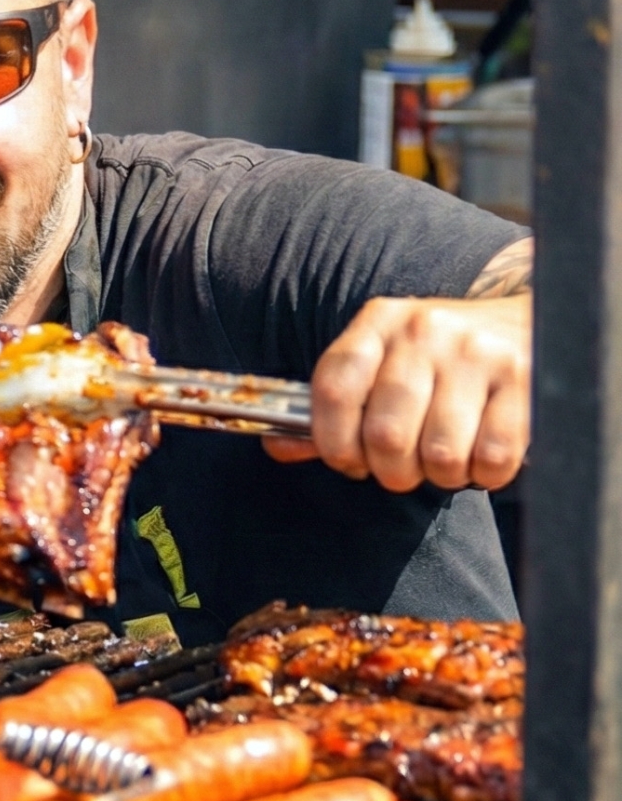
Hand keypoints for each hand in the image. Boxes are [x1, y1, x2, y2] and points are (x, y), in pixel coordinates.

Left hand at [261, 294, 529, 491]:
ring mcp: (476, 353)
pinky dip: (483, 475)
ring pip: (439, 453)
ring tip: (444, 462)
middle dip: (390, 471)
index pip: (332, 390)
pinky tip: (481, 458)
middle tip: (401, 470)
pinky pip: (493, 456)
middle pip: (386, 433)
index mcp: (377, 324)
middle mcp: (424, 331)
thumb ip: (331, 408)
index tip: (348, 462)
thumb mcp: (379, 365)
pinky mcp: (523, 379)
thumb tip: (276, 447)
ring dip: (439, 476)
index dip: (332, 442)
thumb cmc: (437, 361)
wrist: (525, 324)